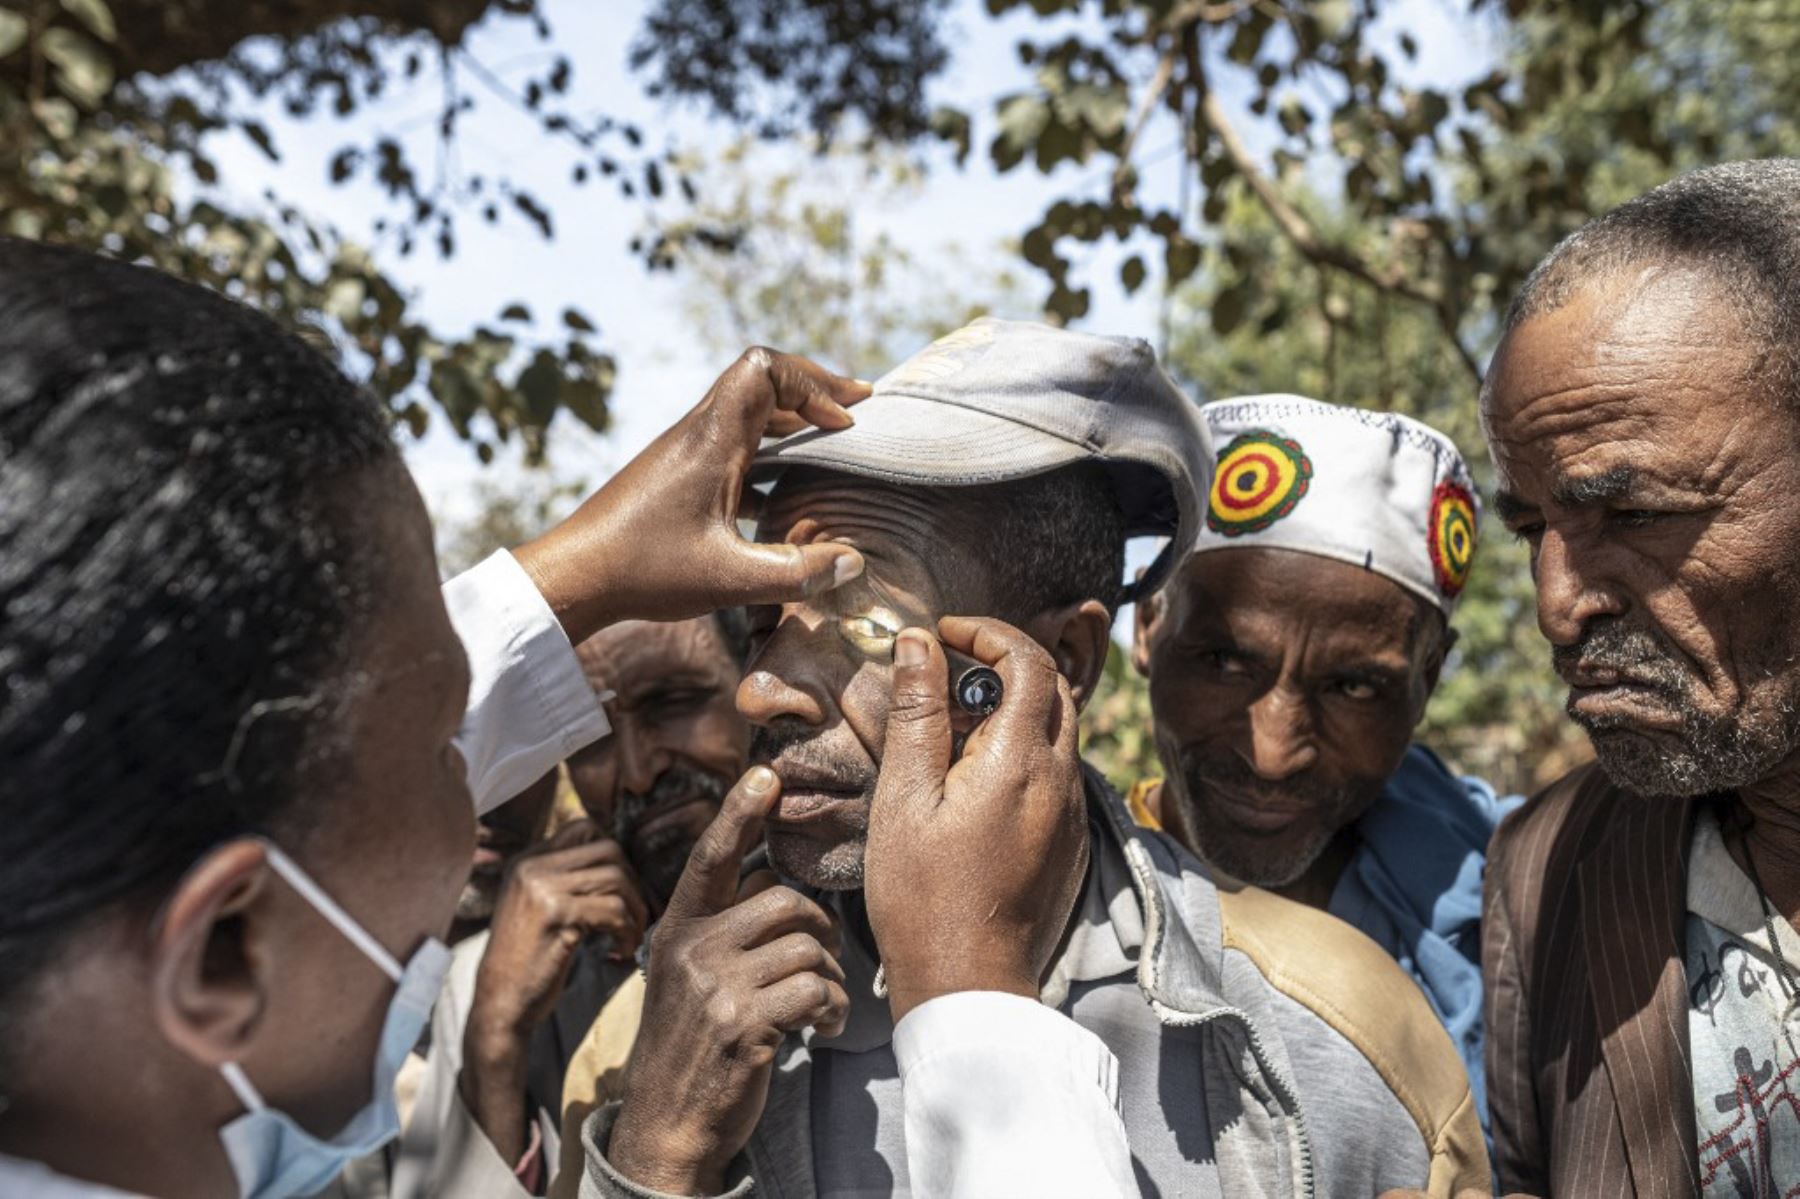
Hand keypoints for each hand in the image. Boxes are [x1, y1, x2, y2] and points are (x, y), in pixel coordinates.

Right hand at [460, 820, 648, 1164]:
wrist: (499, 1005)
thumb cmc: (528, 961)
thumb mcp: (539, 907)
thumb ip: (566, 879)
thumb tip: (621, 861)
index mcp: (526, 859)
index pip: (585, 827)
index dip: (615, 855)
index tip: (623, 890)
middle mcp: (531, 866)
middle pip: (608, 848)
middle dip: (633, 881)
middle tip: (636, 914)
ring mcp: (541, 887)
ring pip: (616, 878)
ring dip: (635, 910)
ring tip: (629, 936)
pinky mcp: (555, 915)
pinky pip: (613, 910)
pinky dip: (627, 931)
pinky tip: (619, 952)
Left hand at [513, 349, 869, 643]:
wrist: (574, 576)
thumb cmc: (643, 571)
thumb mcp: (729, 579)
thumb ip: (796, 573)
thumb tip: (853, 562)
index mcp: (711, 440)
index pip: (764, 369)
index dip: (812, 382)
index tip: (844, 421)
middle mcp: (698, 434)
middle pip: (761, 381)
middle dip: (812, 391)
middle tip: (857, 413)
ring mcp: (686, 453)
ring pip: (747, 413)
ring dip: (791, 421)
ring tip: (833, 441)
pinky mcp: (679, 476)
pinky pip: (734, 445)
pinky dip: (769, 453)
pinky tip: (788, 490)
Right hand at [608, 767, 848, 1194]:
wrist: (667, 1124)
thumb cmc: (693, 1047)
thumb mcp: (689, 979)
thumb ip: (722, 932)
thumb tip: (777, 890)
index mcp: (677, 930)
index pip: (710, 858)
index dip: (738, 814)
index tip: (765, 774)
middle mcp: (690, 950)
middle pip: (784, 902)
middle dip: (819, 932)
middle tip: (825, 965)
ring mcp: (714, 988)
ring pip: (807, 949)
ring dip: (830, 980)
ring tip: (821, 1007)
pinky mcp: (742, 1025)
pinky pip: (816, 991)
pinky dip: (832, 1010)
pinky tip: (820, 1028)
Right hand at [863, 618, 1089, 1022]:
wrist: (968, 986)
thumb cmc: (922, 897)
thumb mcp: (903, 798)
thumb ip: (916, 714)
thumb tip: (916, 644)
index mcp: (1020, 762)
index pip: (1028, 660)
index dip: (987, 633)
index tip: (944, 634)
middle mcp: (1061, 781)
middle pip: (1053, 689)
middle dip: (1004, 664)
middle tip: (947, 673)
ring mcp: (1071, 815)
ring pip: (1058, 732)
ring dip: (1013, 710)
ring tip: (952, 730)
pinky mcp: (1070, 844)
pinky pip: (1057, 775)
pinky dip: (1023, 752)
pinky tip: (973, 782)